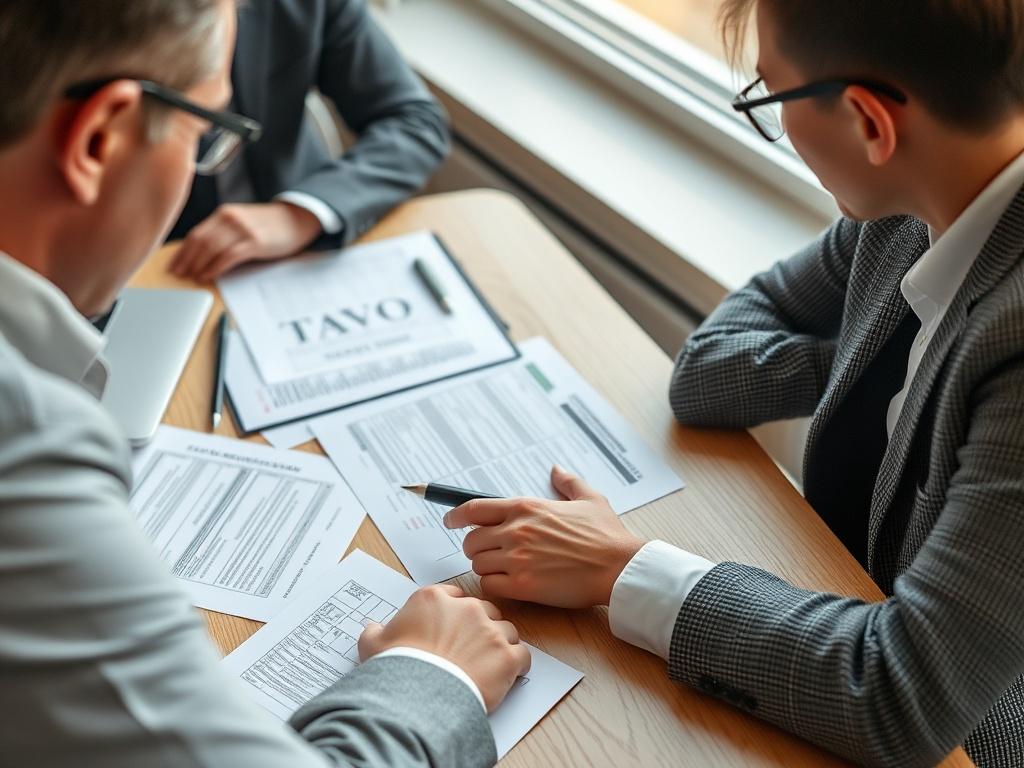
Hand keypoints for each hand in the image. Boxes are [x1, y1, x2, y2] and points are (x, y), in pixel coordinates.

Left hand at [169, 201, 321, 281]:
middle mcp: (230, 218)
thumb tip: (201, 255)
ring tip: (191, 277)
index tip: (172, 265)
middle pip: (200, 241)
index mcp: (224, 214)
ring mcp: (243, 230)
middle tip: (178, 274)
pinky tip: (208, 275)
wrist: (296, 220)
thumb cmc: (268, 226)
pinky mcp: (255, 242)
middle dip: (186, 260)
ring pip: (211, 249)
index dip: (182, 251)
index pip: (196, 234)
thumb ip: (223, 234)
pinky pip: (228, 256)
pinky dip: (215, 267)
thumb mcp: (242, 224)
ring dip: (198, 265)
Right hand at [358, 584, 530, 712]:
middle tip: (470, 649)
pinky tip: (508, 675)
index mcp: (435, 599)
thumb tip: (373, 629)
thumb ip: (375, 632)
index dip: (454, 613)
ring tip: (488, 664)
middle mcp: (467, 608)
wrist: (417, 696)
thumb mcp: (373, 645)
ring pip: (507, 630)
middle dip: (480, 627)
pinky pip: (522, 655)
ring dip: (500, 644)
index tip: (451, 628)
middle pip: (484, 610)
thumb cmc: (397, 668)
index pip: (454, 596)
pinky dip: (517, 665)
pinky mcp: (508, 656)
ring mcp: (490, 631)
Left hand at [445, 465, 645, 608]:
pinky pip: (490, 586)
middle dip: (475, 547)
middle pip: (471, 540)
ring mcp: (518, 559)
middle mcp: (516, 530)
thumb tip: (556, 469)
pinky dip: (494, 586)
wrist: (619, 567)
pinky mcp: (523, 586)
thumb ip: (567, 482)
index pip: (474, 508)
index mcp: (526, 507)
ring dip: (486, 567)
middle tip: (487, 553)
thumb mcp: (589, 498)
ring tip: (503, 570)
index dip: (456, 516)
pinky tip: (508, 585)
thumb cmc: (607, 535)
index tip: (449, 521)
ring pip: (478, 564)